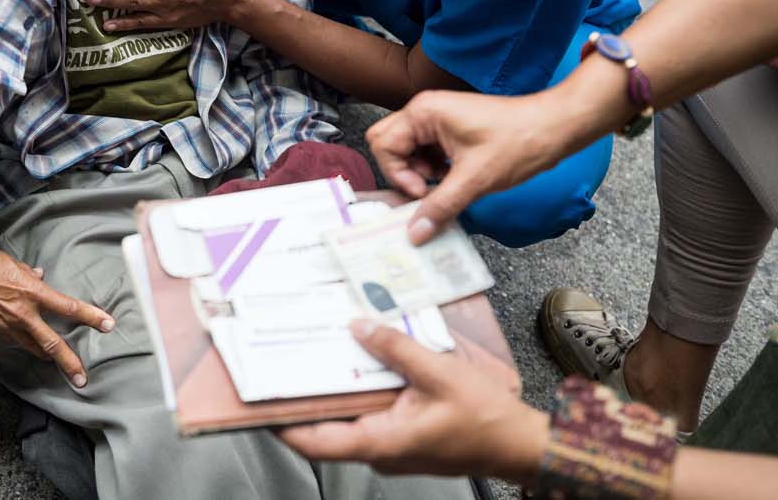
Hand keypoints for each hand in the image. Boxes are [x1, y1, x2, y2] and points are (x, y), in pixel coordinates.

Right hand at [0, 241, 115, 388]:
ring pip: (32, 347)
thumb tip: (40, 276)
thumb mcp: (12, 263)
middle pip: (52, 344)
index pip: (68, 307)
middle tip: (82, 379)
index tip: (108, 324)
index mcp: (32, 292)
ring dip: (46, 355)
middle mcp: (22, 314)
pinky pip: (13, 339)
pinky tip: (25, 339)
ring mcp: (6, 326)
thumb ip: (29, 275)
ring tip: (57, 362)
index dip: (90, 316)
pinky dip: (23, 340)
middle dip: (69, 363)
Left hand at [279, 321, 546, 485]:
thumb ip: (396, 349)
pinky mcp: (402, 436)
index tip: (256, 404)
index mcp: (381, 442)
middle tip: (278, 365)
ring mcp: (390, 446)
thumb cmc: (485, 418)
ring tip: (310, 356)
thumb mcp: (439, 373)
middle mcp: (379, 450)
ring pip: (348, 420)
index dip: (282, 426)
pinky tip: (355, 361)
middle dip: (301, 399)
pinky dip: (358, 390)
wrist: (520, 443)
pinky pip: (370, 414)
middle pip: (325, 429)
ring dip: (331, 392)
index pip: (316, 443)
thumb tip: (359, 327)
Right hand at [365, 89, 566, 243]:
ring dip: (421, 172)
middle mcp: (426, 110)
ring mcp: (438, 118)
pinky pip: (427, 150)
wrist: (555, 127)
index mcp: (424, 113)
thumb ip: (440, 206)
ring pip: (408, 150)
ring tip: (447, 184)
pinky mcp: (451, 128)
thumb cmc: (519, 142)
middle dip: (404, 171)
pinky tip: (455, 178)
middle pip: (389, 144)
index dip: (398, 174)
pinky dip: (435, 168)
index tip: (423, 192)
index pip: (383, 144)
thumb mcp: (475, 180)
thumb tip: (415, 233)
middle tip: (427, 188)